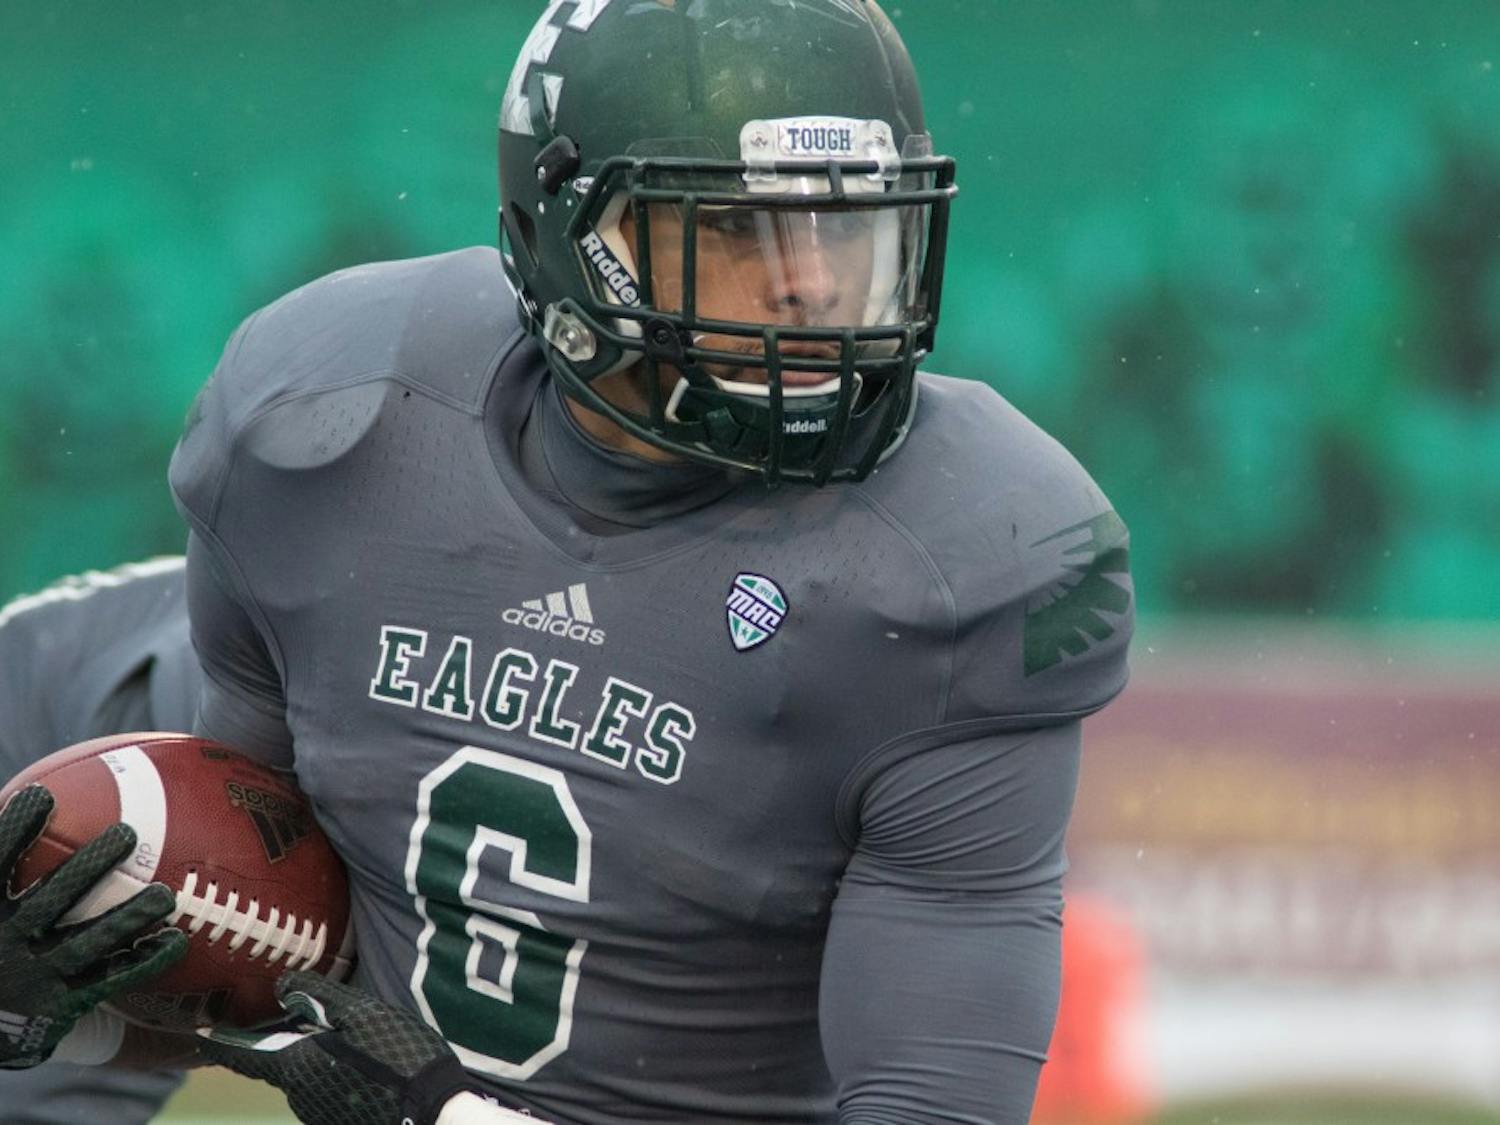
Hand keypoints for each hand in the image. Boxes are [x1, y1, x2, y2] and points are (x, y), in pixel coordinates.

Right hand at [0, 784, 187, 1067]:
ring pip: (87, 943)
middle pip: (51, 901)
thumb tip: (8, 800)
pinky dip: (144, 961)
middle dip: (88, 868)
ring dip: (128, 918)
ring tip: (165, 895)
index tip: (42, 794)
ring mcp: (37, 974)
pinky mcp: (63, 1002)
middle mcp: (8, 942)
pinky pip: (109, 980)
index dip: (15, 832)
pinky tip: (177, 941)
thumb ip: (3, 861)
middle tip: (127, 833)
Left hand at [199, 971, 545, 1124]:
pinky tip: (367, 1063)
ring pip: (307, 1076)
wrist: (433, 1115)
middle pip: (280, 1063)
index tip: (198, 1031)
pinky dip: (337, 1073)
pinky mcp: (340, 1120)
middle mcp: (298, 1096)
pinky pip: (327, 1090)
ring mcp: (319, 1114)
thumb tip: (283, 986)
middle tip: (310, 1014)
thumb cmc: (397, 1058)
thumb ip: (319, 997)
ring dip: (318, 1057)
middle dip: (289, 1040)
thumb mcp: (361, 1014)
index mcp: (295, 1067)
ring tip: (353, 1038)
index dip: (218, 1041)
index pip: (242, 1055)